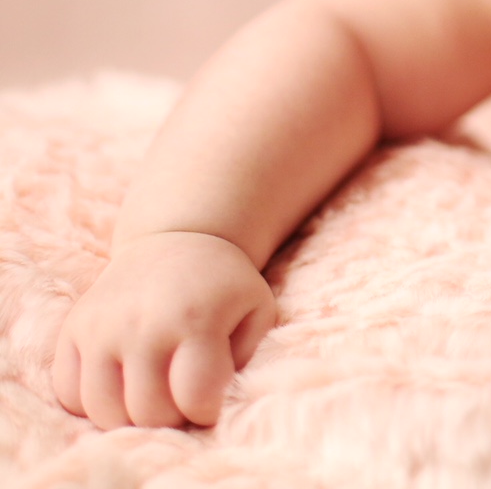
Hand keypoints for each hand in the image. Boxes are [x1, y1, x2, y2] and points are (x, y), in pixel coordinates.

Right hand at [53, 231, 275, 428]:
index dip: (206, 411)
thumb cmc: (221, 284)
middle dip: (170, 417)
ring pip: (104, 412)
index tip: (211, 399)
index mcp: (195, 320)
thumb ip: (246, 356)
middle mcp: (143, 324)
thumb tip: (212, 398)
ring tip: (153, 393)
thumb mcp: (255, 307)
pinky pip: (69, 395)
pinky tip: (120, 381)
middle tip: (181, 397)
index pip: (194, 398)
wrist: (177, 239)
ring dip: (130, 416)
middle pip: (148, 413)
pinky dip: (93, 402)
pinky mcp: (73, 329)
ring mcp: (102, 328)